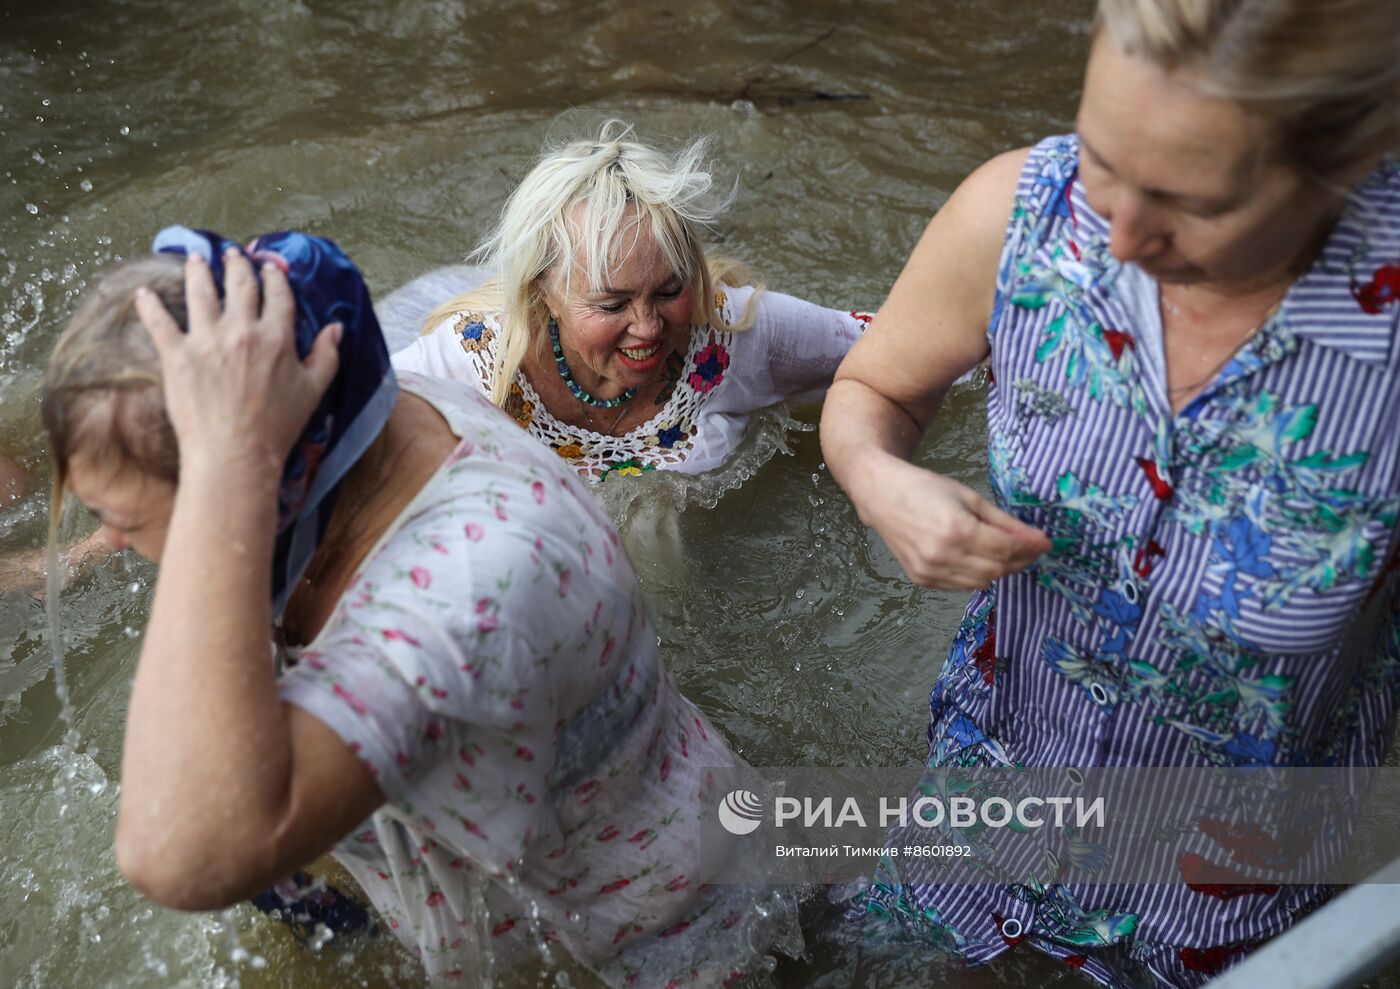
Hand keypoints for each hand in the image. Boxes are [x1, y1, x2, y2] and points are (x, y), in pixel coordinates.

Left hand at [134, 249, 340, 475]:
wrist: (235, 453)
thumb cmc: (278, 426)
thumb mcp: (313, 391)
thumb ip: (326, 356)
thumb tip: (336, 328)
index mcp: (277, 337)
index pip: (277, 294)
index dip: (274, 276)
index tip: (269, 267)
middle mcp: (242, 330)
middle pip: (239, 285)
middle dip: (236, 264)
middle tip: (231, 254)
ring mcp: (206, 340)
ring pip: (200, 292)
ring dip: (197, 271)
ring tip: (195, 258)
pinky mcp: (176, 355)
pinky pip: (159, 322)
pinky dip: (148, 305)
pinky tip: (142, 292)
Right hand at [858, 456, 1050, 590]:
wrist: (882, 496)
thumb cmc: (925, 489)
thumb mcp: (969, 497)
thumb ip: (1002, 521)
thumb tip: (1035, 539)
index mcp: (956, 529)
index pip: (1006, 549)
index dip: (1030, 547)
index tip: (1046, 542)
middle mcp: (942, 555)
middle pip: (997, 569)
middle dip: (1021, 560)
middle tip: (1032, 549)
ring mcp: (930, 570)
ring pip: (982, 582)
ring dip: (1001, 570)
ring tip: (1009, 554)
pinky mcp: (922, 579)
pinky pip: (961, 585)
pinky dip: (978, 576)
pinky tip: (982, 560)